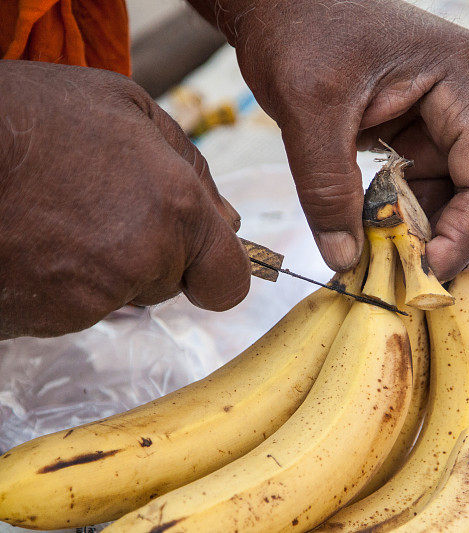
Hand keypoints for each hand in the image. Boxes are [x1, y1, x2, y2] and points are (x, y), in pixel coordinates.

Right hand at [0, 60, 249, 338]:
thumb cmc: (29, 118)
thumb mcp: (124, 107)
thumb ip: (191, 166)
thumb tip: (229, 220)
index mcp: (179, 209)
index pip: (229, 282)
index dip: (215, 270)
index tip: (198, 258)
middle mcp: (145, 260)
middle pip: (172, 284)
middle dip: (153, 254)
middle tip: (104, 209)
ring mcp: (94, 297)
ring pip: (122, 295)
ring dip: (104, 267)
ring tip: (59, 215)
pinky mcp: (48, 320)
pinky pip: (75, 308)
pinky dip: (63, 283)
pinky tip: (36, 239)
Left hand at [193, 0, 468, 278]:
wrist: (288, 4)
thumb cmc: (305, 33)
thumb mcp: (308, 110)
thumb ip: (327, 190)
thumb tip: (346, 260)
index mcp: (464, 79)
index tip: (430, 267)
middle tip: (456, 266)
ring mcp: (465, 117)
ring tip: (421, 259)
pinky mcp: (440, 135)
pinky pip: (460, 188)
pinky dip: (441, 221)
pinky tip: (403, 239)